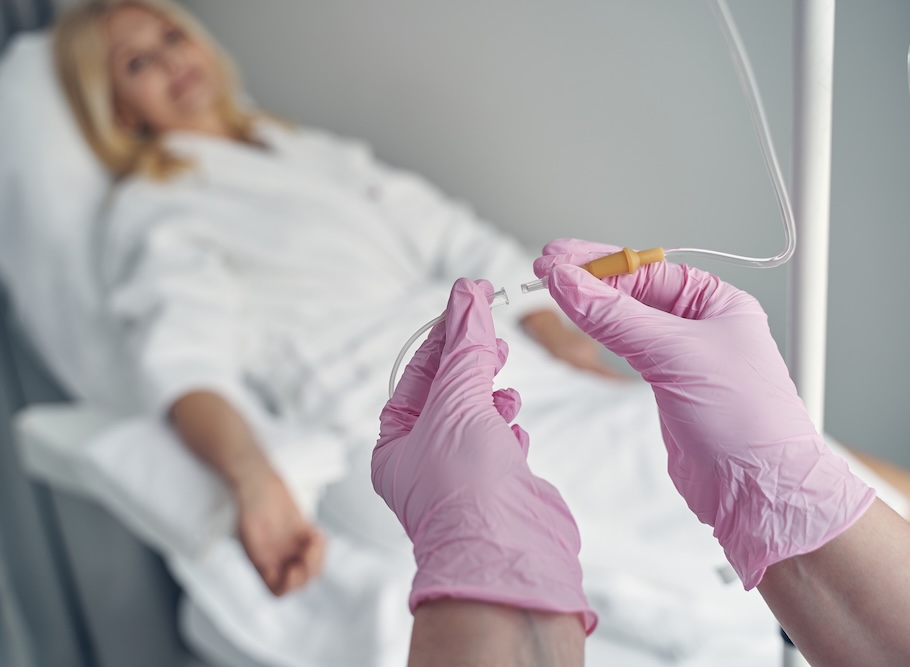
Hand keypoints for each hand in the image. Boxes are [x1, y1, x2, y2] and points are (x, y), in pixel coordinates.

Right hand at [234, 467, 325, 595]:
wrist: (257, 478)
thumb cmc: (249, 497)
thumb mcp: (249, 523)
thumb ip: (260, 547)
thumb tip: (269, 567)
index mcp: (261, 561)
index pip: (277, 591)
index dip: (289, 586)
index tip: (294, 568)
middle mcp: (277, 558)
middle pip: (300, 582)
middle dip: (308, 571)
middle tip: (308, 550)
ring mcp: (290, 547)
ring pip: (312, 568)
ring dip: (318, 559)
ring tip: (313, 540)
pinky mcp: (302, 533)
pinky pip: (317, 549)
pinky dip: (321, 545)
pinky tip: (315, 531)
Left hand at [372, 278, 595, 631]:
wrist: (507, 555)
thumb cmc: (467, 486)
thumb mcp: (458, 402)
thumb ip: (466, 348)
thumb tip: (468, 294)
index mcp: (396, 444)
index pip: (417, 375)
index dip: (445, 335)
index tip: (472, 301)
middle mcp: (424, 461)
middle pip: (446, 395)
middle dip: (470, 362)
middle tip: (494, 337)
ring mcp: (462, 477)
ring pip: (474, 420)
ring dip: (490, 394)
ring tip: (505, 382)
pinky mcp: (497, 489)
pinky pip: (498, 446)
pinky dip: (506, 428)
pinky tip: (513, 423)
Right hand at [534, 239, 875, 588]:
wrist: (757, 491)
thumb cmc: (744, 420)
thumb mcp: (676, 355)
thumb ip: (616, 317)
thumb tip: (569, 283)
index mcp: (717, 303)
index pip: (647, 269)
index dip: (599, 262)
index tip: (558, 258)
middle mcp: (701, 324)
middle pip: (634, 289)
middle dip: (589, 277)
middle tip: (545, 267)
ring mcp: (681, 356)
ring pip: (626, 317)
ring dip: (590, 303)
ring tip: (552, 288)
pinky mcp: (666, 386)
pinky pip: (626, 347)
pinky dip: (599, 333)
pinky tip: (579, 322)